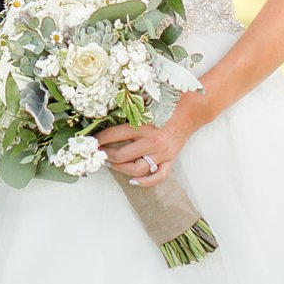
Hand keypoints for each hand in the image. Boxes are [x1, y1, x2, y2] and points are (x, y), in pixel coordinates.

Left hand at [94, 92, 213, 187]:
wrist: (191, 110)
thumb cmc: (168, 102)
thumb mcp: (146, 101)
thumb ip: (130, 107)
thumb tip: (108, 110)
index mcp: (143, 125)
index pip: (114, 135)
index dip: (100, 138)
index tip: (92, 140)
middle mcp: (151, 141)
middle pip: (121, 155)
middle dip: (106, 155)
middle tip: (98, 153)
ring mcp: (161, 153)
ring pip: (136, 169)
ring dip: (120, 169)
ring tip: (111, 164)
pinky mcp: (170, 160)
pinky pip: (157, 176)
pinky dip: (145, 182)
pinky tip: (133, 181)